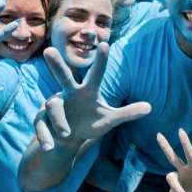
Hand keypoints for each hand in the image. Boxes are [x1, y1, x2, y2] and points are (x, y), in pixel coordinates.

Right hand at [34, 43, 150, 149]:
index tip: (106, 44)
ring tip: (67, 134)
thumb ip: (127, 113)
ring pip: (53, 106)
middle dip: (57, 64)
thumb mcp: (110, 119)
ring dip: (59, 120)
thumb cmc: (90, 122)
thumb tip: (150, 107)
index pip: (96, 74)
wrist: (69, 138)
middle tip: (50, 50)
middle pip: (63, 76)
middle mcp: (69, 93)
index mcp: (87, 91)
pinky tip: (51, 146)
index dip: (101, 61)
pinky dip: (45, 136)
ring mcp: (54, 105)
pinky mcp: (42, 119)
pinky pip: (41, 125)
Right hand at [157, 128, 191, 191]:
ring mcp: (178, 178)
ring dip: (177, 190)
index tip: (180, 130)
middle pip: (172, 156)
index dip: (185, 143)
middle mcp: (184, 170)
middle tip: (158, 135)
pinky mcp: (174, 187)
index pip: (189, 153)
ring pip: (170, 179)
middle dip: (165, 147)